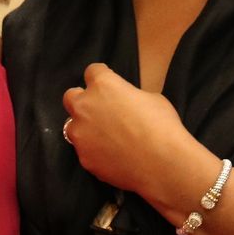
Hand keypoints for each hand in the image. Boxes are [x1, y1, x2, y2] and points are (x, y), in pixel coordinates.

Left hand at [62, 63, 213, 204]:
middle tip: (100, 110)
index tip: (109, 84)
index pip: (92, 71)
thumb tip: (126, 104)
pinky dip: (95, 151)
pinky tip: (113, 156)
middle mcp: (85, 106)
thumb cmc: (162, 126)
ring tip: (107, 138)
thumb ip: (130, 97)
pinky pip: (85, 151)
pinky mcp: (84, 158)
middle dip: (83, 100)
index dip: (102, 77)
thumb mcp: (151, 99)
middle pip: (71, 96)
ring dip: (85, 128)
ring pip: (73, 126)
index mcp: (103, 85)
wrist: (162, 163)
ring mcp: (80, 134)